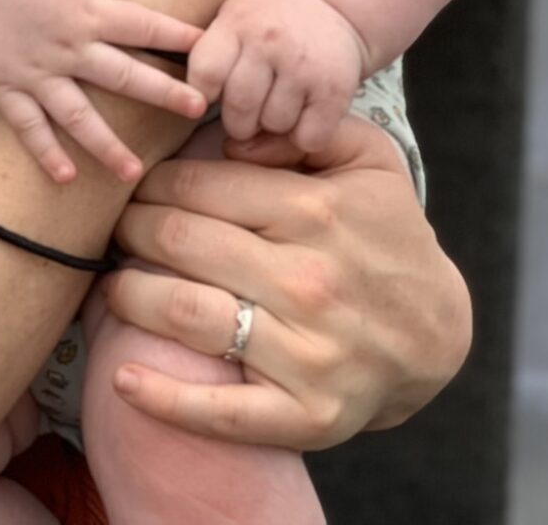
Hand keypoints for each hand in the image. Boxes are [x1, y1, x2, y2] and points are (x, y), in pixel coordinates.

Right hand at [0, 0, 205, 183]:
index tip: (209, 48)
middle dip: (163, 93)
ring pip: (77, 114)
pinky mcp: (6, 87)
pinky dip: (46, 152)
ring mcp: (36, 70)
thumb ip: (101, 3)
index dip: (177, 37)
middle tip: (198, 110)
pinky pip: (29, 126)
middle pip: (123, 74)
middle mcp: (67, 45)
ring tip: (133, 172)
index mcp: (88, 11)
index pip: (143, 26)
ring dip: (106, 144)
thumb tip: (135, 22)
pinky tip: (67, 178)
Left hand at [103, 115, 471, 447]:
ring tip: (110, 284)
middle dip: (130, 228)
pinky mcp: (308, 415)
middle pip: (179, 241)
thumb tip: (231, 138)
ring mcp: (308, 353)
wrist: (438, 333)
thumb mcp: (366, 157)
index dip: (152, 181)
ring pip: (186, 314)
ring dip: (127, 295)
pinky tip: (123, 378)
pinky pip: (223, 412)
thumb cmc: (386, 231)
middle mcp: (309, 280)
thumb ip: (299, 131)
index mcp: (316, 211)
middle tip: (114, 227)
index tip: (135, 186)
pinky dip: (165, 400)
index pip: (199, 185)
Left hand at [189, 0, 365, 150]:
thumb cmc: (271, 23)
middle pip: (238, 108)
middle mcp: (269, 41)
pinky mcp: (334, 90)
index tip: (214, 95)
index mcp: (237, 23)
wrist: (331, 4)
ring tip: (280, 102)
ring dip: (274, 126)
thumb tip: (209, 125)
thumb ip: (213, 62)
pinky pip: (308, 138)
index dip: (203, 94)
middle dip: (239, 121)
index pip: (204, 73)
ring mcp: (303, 66)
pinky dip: (304, 137)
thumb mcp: (234, 22)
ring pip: (274, 125)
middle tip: (249, 112)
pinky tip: (305, 113)